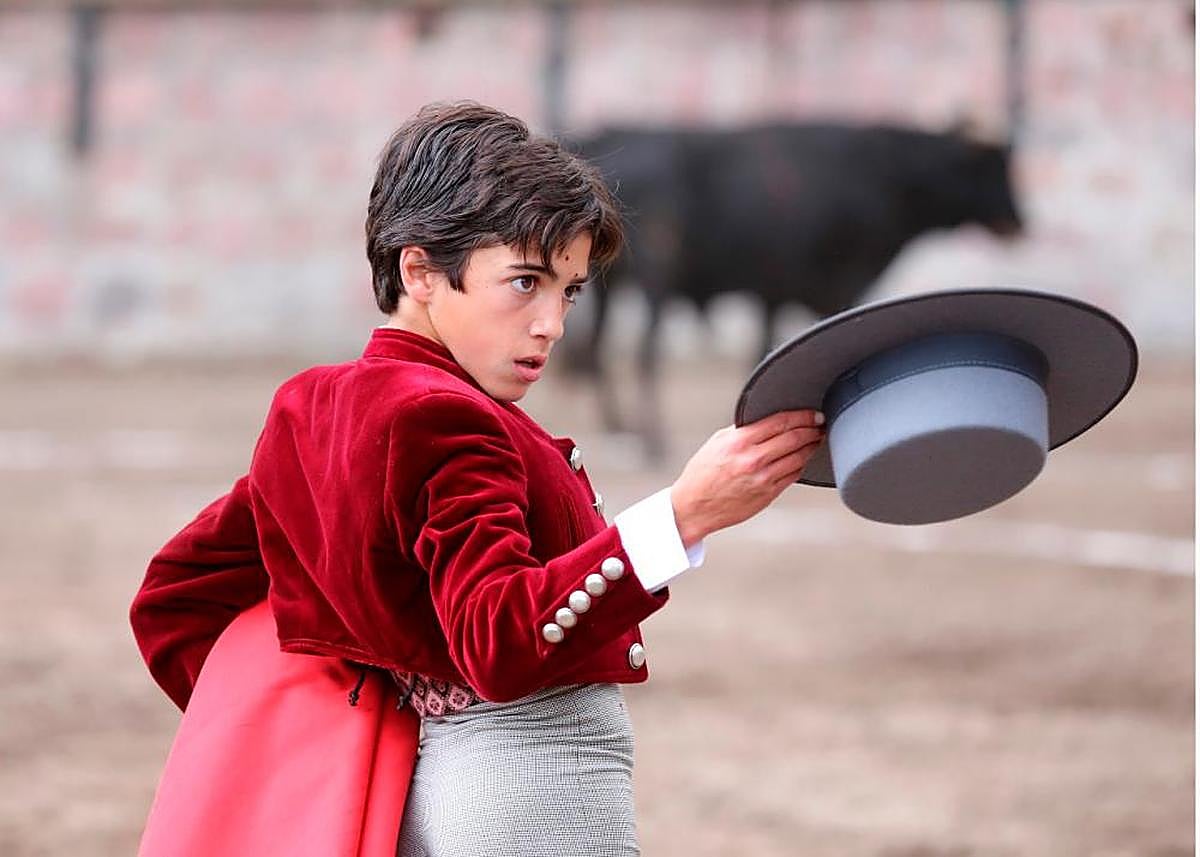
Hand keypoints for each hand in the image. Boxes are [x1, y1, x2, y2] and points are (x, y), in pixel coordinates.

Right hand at [670, 410, 825, 545]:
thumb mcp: (717, 443)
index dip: (803, 416)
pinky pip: (793, 475)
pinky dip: (801, 464)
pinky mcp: (768, 494)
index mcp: (739, 442)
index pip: (780, 422)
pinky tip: (802, 458)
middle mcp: (753, 460)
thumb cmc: (702, 474)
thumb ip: (742, 431)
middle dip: (813, 429)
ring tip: (816, 439)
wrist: (694, 507)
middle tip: (821, 424)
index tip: (813, 413)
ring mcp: (763, 478)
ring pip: (799, 457)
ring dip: (811, 446)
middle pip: (795, 438)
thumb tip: (766, 420)